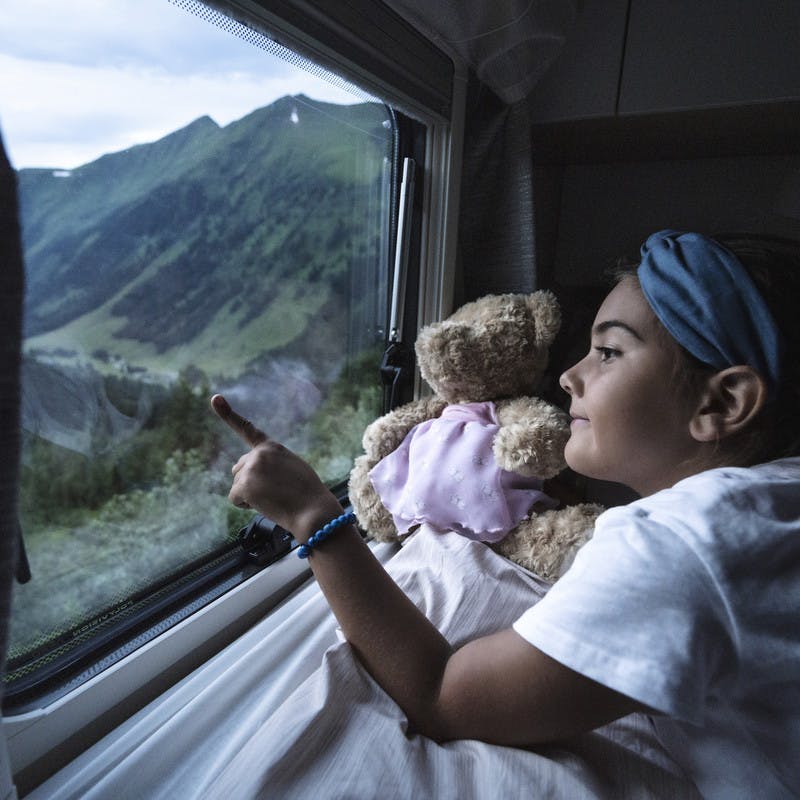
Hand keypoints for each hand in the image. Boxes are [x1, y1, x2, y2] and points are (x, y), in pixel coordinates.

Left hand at [210, 394, 342, 538]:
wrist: (313, 510)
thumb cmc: (307, 493)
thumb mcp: (291, 467)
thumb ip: (270, 463)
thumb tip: (239, 472)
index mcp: (272, 447)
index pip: (247, 429)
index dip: (228, 414)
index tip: (215, 399)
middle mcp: (259, 454)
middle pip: (240, 468)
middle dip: (250, 481)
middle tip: (274, 491)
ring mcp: (250, 468)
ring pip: (237, 484)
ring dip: (250, 494)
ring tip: (273, 497)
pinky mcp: (244, 485)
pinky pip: (235, 498)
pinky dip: (245, 505)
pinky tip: (264, 504)